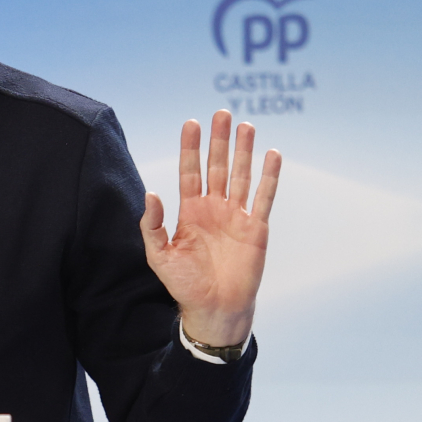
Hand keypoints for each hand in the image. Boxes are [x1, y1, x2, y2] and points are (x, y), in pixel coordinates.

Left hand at [140, 110, 280, 346]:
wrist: (213, 308)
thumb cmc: (184, 284)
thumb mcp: (159, 255)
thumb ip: (152, 225)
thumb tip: (150, 193)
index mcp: (190, 211)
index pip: (190, 171)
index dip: (190, 148)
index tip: (190, 123)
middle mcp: (214, 208)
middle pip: (217, 166)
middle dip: (218, 141)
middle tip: (221, 113)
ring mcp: (236, 216)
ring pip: (240, 175)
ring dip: (243, 151)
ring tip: (245, 126)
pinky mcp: (256, 227)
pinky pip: (263, 196)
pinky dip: (269, 176)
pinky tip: (271, 154)